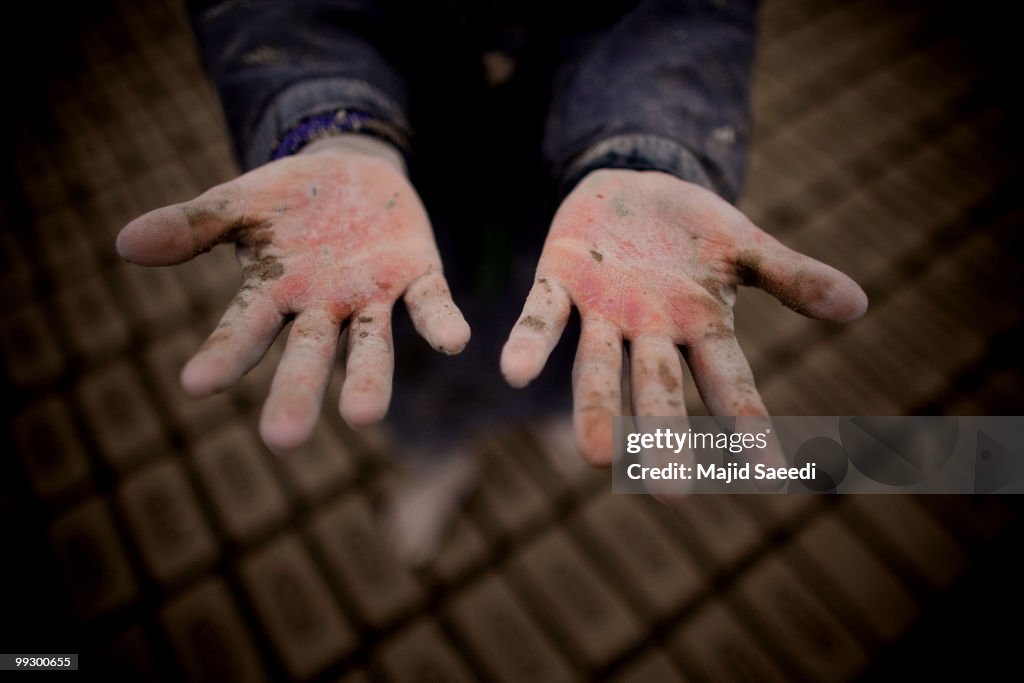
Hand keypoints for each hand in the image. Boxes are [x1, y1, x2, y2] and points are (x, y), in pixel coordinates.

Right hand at [116, 135, 469, 452]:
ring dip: (367, 379)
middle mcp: (323, 307)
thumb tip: (124, 241)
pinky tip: (456, 341)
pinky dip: (440, 322)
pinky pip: (431, 303)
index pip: (243, 329)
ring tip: (363, 416)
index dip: (223, 354)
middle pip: (306, 355)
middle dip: (295, 393)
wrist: (353, 173)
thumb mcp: (240, 203)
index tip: (195, 384)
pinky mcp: (417, 275)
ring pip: (369, 346)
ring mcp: (371, 297)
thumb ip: (193, 224)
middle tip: (280, 440)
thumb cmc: (288, 201)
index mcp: (274, 292)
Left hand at [501, 169, 866, 465]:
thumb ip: (792, 277)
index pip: (731, 384)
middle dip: (664, 436)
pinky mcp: (560, 281)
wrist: (634, 186)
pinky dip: (531, 342)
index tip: (770, 474)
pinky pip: (543, 316)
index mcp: (701, 327)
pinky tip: (513, 371)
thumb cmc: (695, 230)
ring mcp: (602, 313)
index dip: (748, 425)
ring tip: (593, 456)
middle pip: (659, 390)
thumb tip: (859, 304)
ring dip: (597, 408)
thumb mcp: (745, 246)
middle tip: (669, 492)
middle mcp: (651, 332)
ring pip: (599, 368)